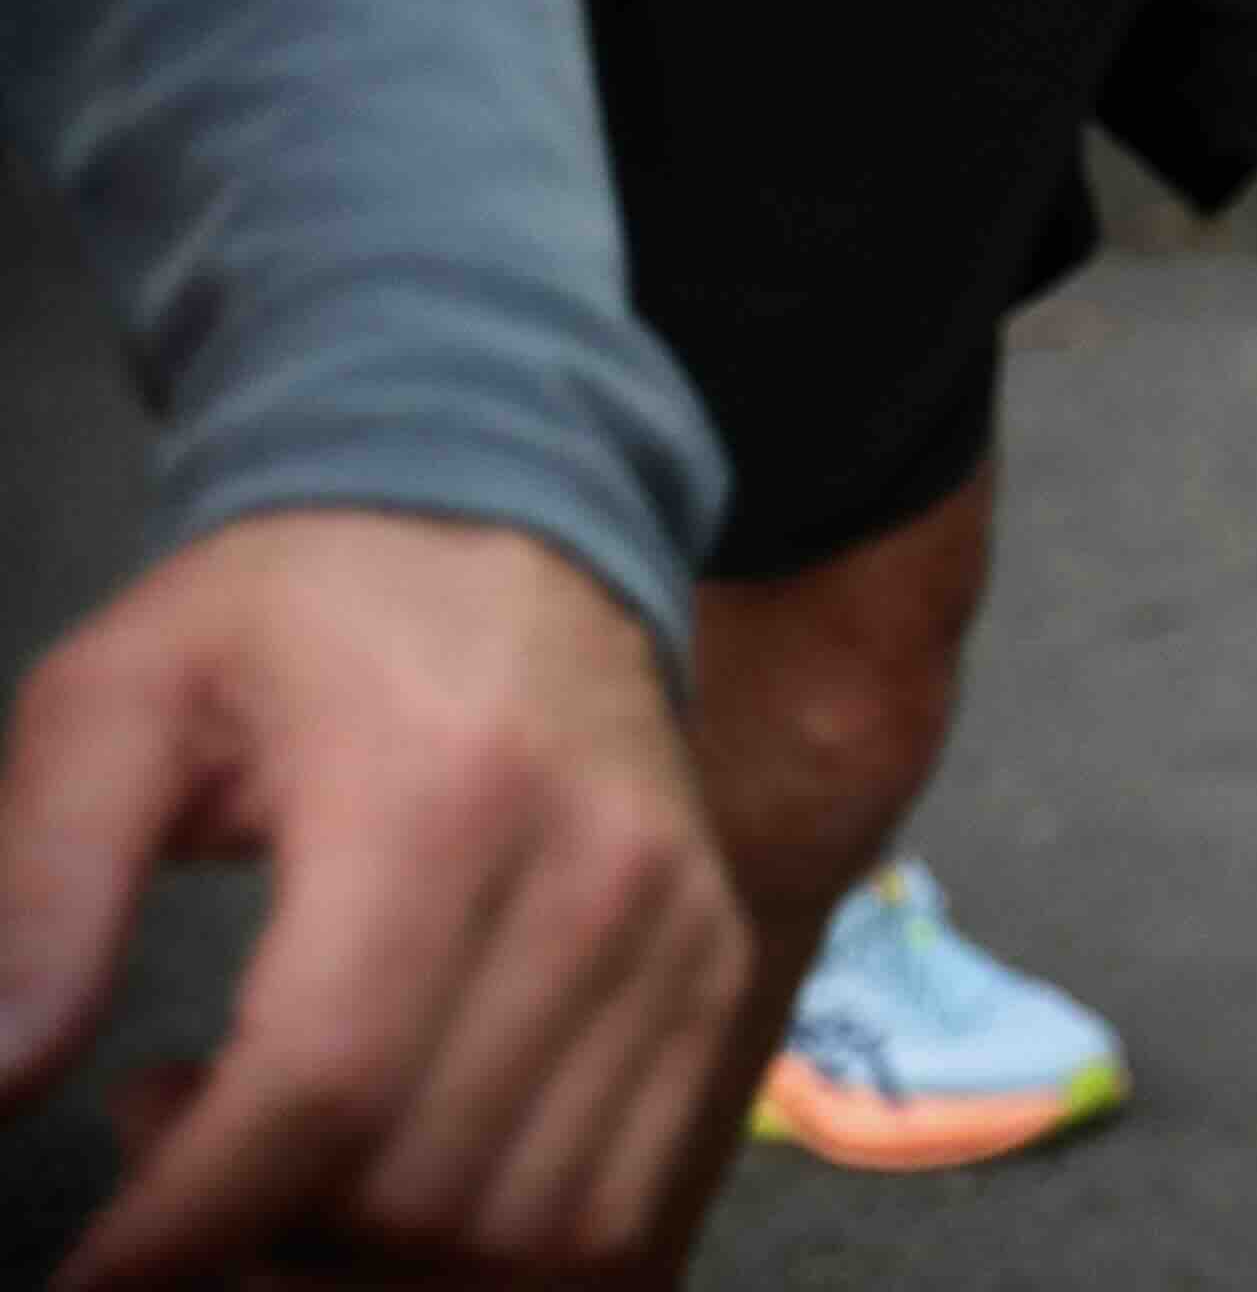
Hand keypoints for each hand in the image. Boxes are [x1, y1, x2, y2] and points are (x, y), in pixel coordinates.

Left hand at [0, 514, 747, 1284]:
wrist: (519, 519)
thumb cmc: (294, 617)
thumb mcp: (118, 698)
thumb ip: (40, 884)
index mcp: (441, 794)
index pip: (321, 1087)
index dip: (181, 1227)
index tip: (84, 1276)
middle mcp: (597, 876)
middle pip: (417, 1190)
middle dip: (253, 1238)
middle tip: (161, 1142)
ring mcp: (674, 934)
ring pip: (519, 1232)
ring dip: (364, 1255)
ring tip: (270, 1147)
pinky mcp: (711, 972)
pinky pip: (604, 1209)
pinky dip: (474, 1245)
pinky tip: (386, 1149)